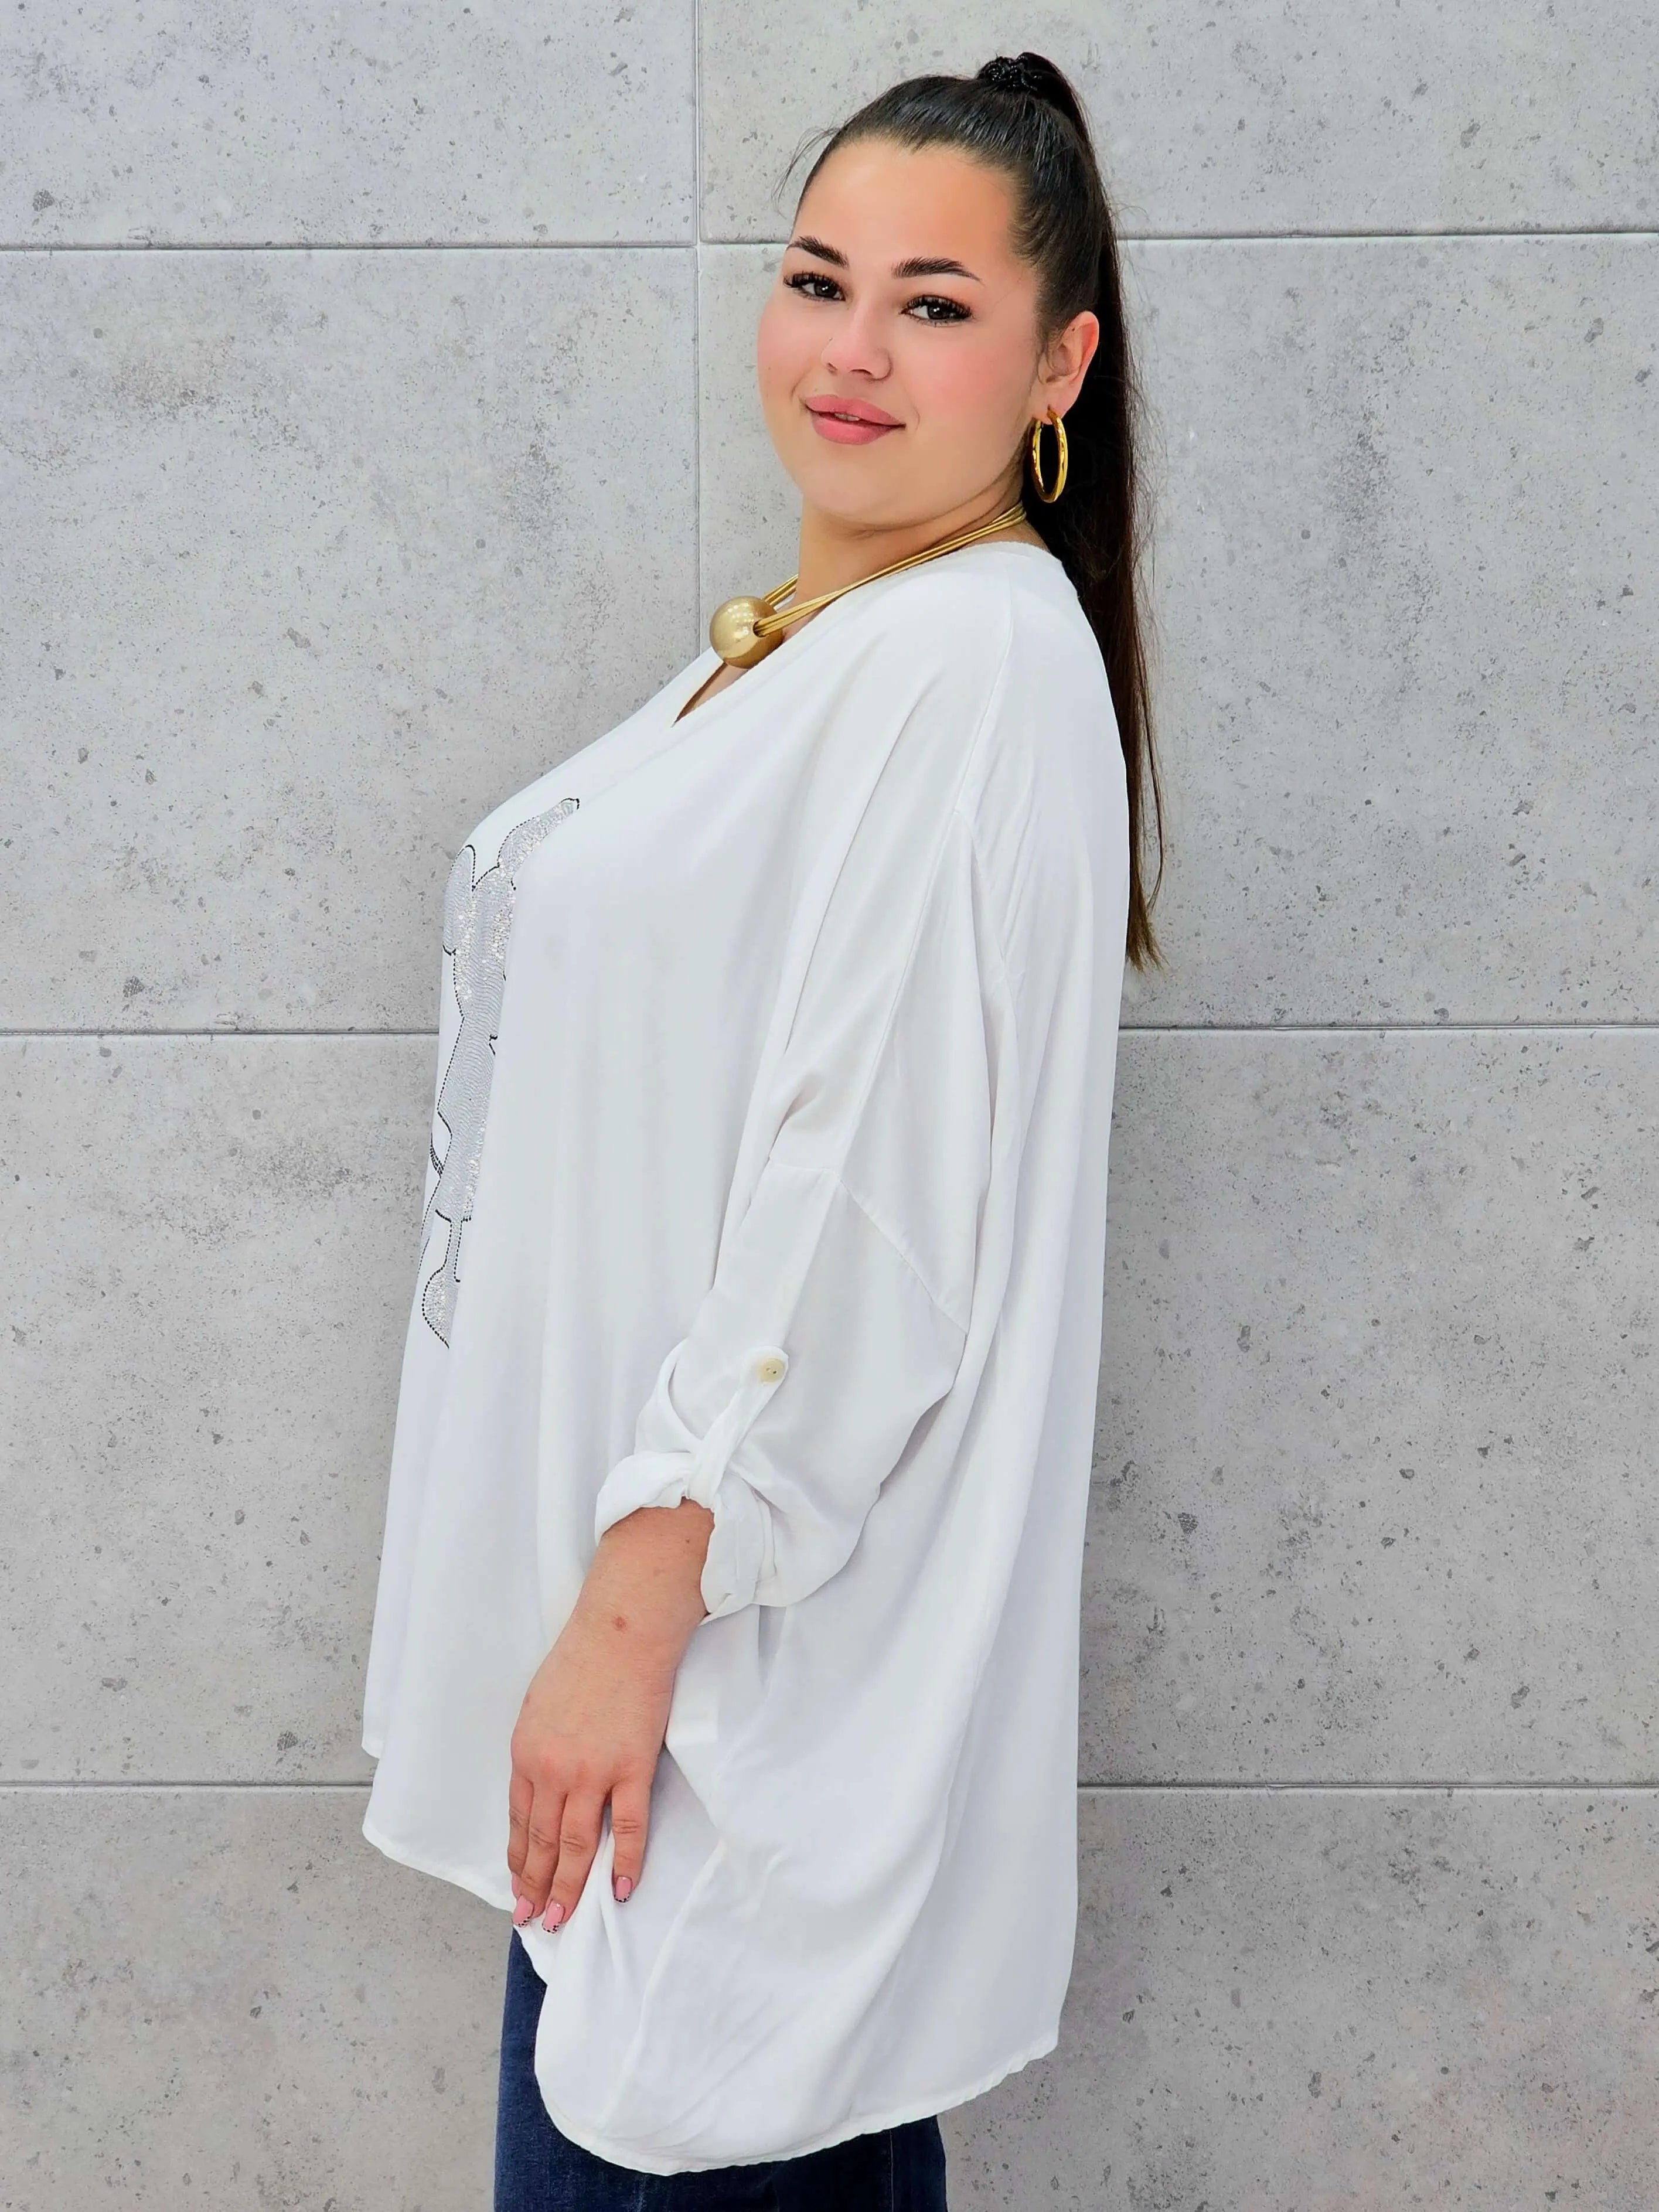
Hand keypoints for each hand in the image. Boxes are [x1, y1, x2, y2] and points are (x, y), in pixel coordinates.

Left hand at [507, 1499, 712, 1931]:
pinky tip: (619, 1890)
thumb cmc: (582, 1659)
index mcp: (526, 1754)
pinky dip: (623, 1862)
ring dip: (568, 1886)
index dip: (518, 1860)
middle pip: (541, 1841)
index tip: (518, 1889)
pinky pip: (628, 1827)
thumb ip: (538, 1748)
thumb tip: (543, 1784)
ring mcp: (592, 1773)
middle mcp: (552, 1771)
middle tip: (532, 1920)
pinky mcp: (631, 1768)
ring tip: (561, 1918)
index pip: (518, 1821)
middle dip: (536, 1885)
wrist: (622, 1630)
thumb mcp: (539, 1705)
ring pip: (575, 1844)